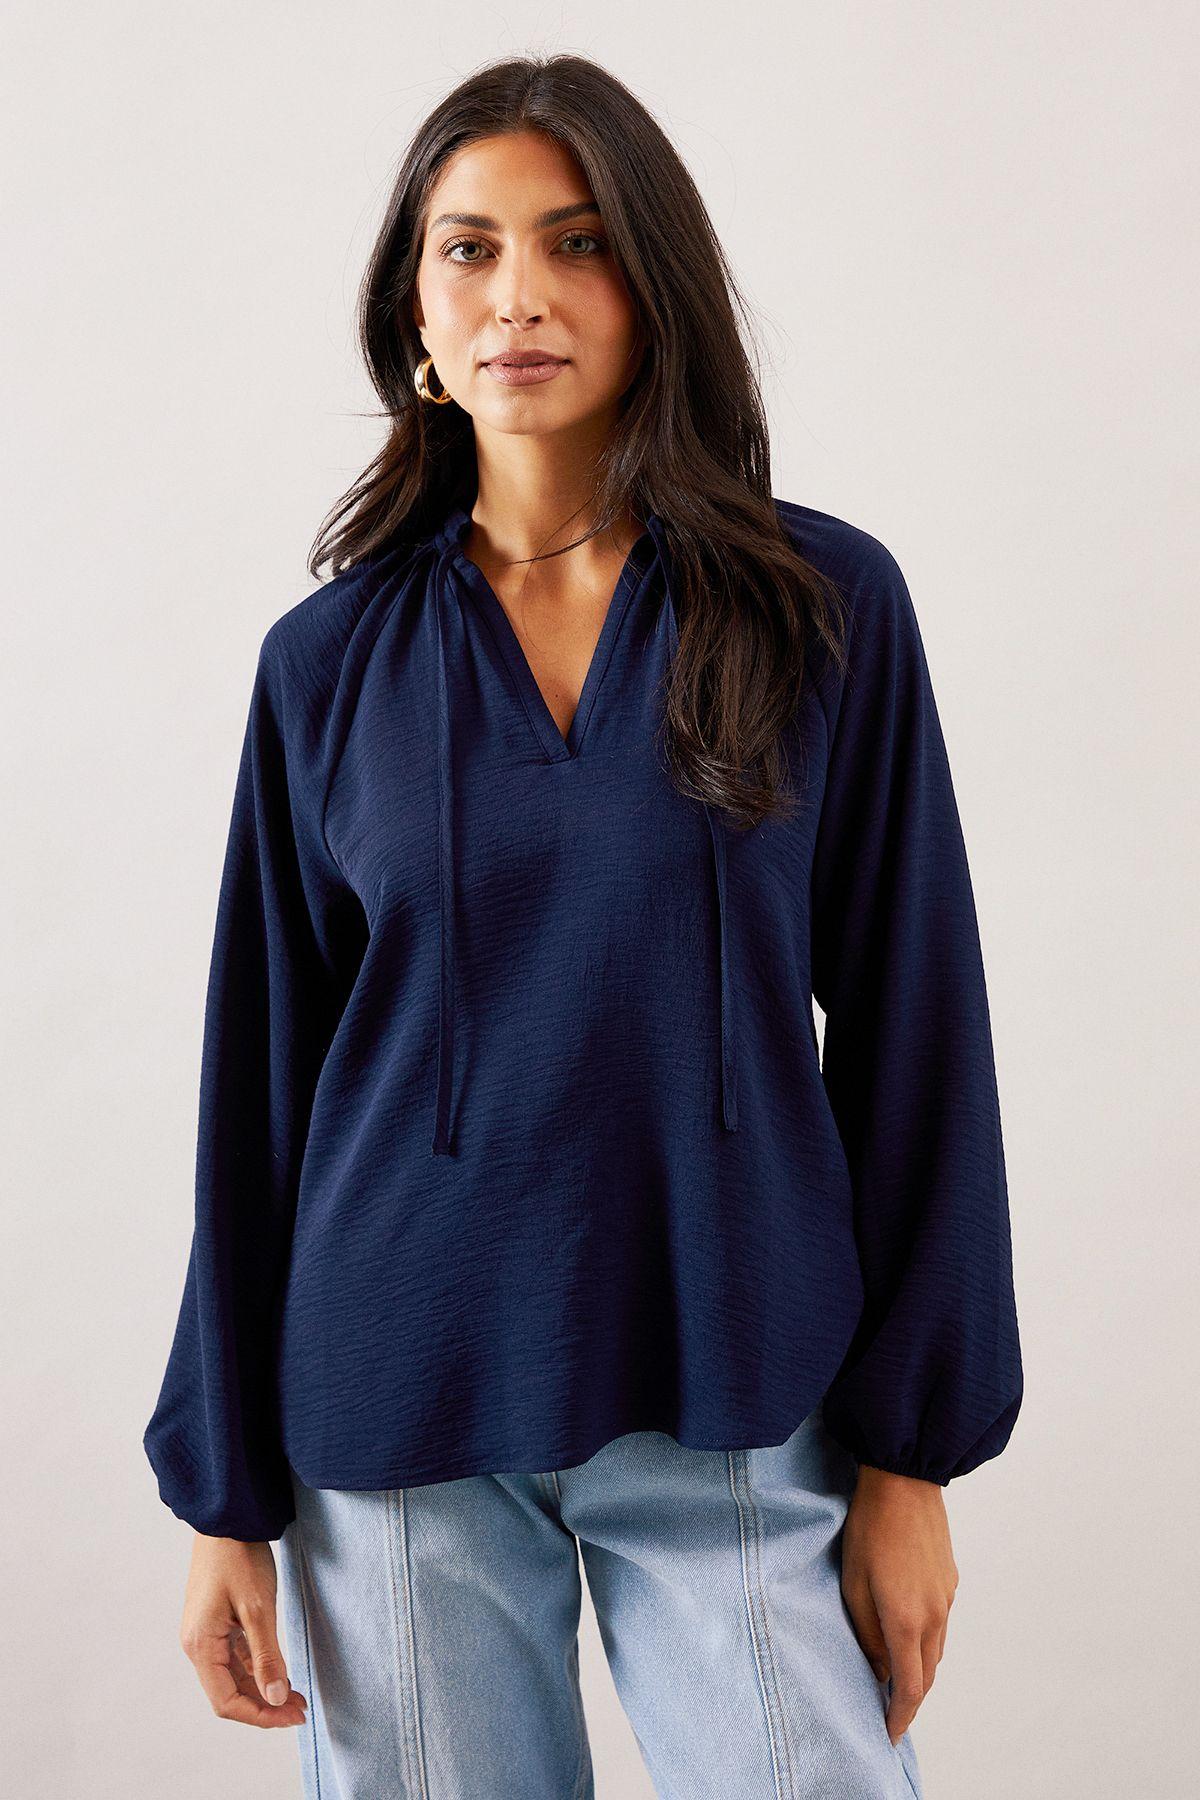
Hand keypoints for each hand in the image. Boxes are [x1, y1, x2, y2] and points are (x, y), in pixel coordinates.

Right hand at [179, 1532, 308, 1727]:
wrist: (228, 1517)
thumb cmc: (239, 1557)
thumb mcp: (259, 1608)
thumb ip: (267, 1657)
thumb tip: (276, 1698)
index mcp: (201, 1645)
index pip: (226, 1701)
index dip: (260, 1715)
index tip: (292, 1716)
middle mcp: (197, 1644)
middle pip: (228, 1692)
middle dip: (264, 1704)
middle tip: (299, 1708)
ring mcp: (205, 1633)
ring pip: (232, 1676)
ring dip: (261, 1688)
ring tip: (294, 1694)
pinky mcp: (215, 1622)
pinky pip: (234, 1656)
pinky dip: (256, 1668)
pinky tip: (278, 1671)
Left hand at [840, 1465, 957, 1745]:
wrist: (904, 1480)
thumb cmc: (869, 1528)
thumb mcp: (853, 1584)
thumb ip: (866, 1633)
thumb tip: (878, 1669)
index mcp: (908, 1621)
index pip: (910, 1689)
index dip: (900, 1718)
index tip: (888, 1735)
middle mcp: (935, 1615)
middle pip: (928, 1674)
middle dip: (910, 1698)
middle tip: (889, 1711)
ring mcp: (947, 1596)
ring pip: (937, 1649)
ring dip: (920, 1669)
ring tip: (896, 1676)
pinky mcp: (950, 1579)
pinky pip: (940, 1622)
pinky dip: (926, 1640)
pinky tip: (908, 1632)